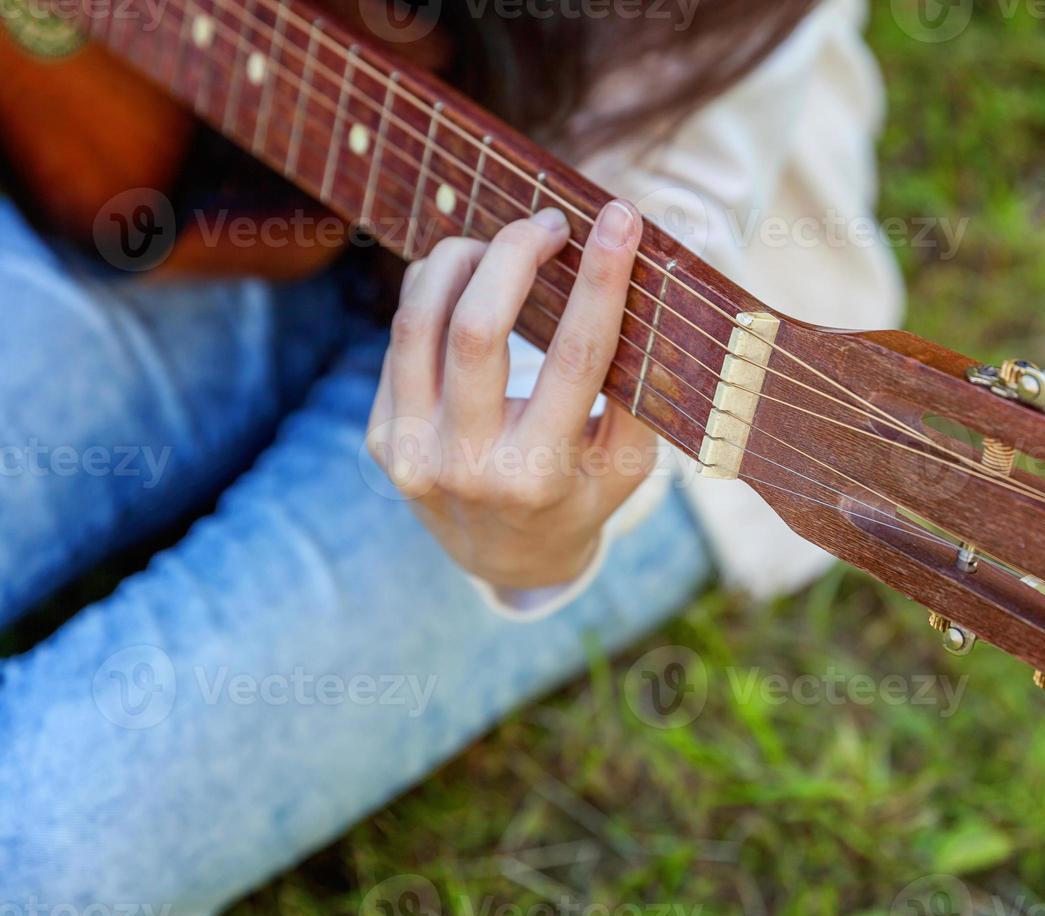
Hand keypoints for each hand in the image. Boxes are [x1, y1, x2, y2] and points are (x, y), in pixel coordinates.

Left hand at [367, 201, 657, 590]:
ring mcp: (412, 451)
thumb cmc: (580, 498)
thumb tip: (654, 290)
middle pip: (476, 329)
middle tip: (550, 222)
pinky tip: (468, 281)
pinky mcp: (381, 435)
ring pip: (419, 320)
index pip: (576, 359)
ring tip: (504, 243)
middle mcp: (467, 465)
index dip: (601, 279)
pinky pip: (401, 339)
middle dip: (516, 253)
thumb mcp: (627, 464)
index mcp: (540, 475)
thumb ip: (639, 391)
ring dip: (462, 260)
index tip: (620, 219)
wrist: (503, 559)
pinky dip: (435, 293)